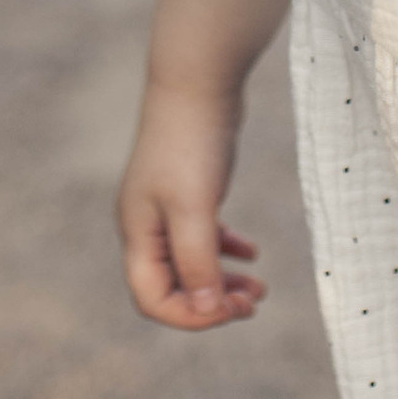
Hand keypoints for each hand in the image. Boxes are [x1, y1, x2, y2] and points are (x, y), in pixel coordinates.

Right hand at [116, 80, 266, 331]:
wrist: (198, 82)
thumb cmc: (191, 143)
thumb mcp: (195, 208)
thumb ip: (197, 261)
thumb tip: (206, 310)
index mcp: (138, 232)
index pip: (152, 299)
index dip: (191, 316)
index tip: (232, 309)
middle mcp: (146, 225)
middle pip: (172, 287)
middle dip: (212, 303)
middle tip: (254, 301)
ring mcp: (166, 207)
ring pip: (191, 264)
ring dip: (222, 281)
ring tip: (259, 288)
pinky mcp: (189, 191)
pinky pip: (204, 237)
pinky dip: (226, 250)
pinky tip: (252, 253)